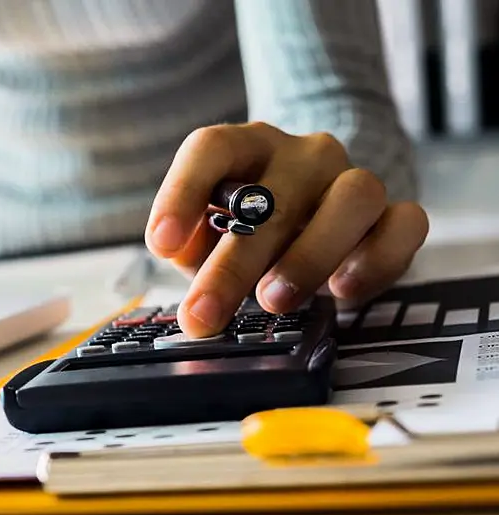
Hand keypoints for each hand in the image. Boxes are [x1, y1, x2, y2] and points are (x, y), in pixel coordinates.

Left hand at [145, 122, 428, 336]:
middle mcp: (303, 155)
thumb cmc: (250, 232)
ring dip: (308, 256)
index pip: (212, 148)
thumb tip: (185, 267)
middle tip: (204, 315)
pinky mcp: (393, 213)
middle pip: (272, 197)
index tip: (161, 245)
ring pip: (352, 198)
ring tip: (273, 301)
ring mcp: (352, 179)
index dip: (181, 193)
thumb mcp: (208, 238)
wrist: (316, 217)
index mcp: (246, 147)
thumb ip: (193, 248)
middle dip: (232, 265)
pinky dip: (376, 259)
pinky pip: (405, 224)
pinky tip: (343, 292)